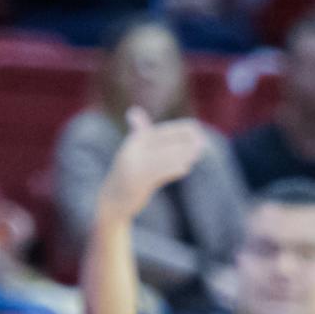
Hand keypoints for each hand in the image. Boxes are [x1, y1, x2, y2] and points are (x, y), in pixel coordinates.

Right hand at [96, 108, 208, 223]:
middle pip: (164, 142)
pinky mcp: (137, 183)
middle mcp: (132, 151)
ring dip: (184, 155)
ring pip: (164, 157)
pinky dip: (173, 169)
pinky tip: (185, 168)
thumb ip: (138, 132)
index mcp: (133, 142)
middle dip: (185, 142)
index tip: (196, 129)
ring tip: (199, 152)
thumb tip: (134, 111)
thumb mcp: (131, 152)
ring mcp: (133, 167)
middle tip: (203, 142)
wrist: (111, 202)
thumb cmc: (126, 175)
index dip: (179, 130)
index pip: (160, 131)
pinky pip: (159, 174)